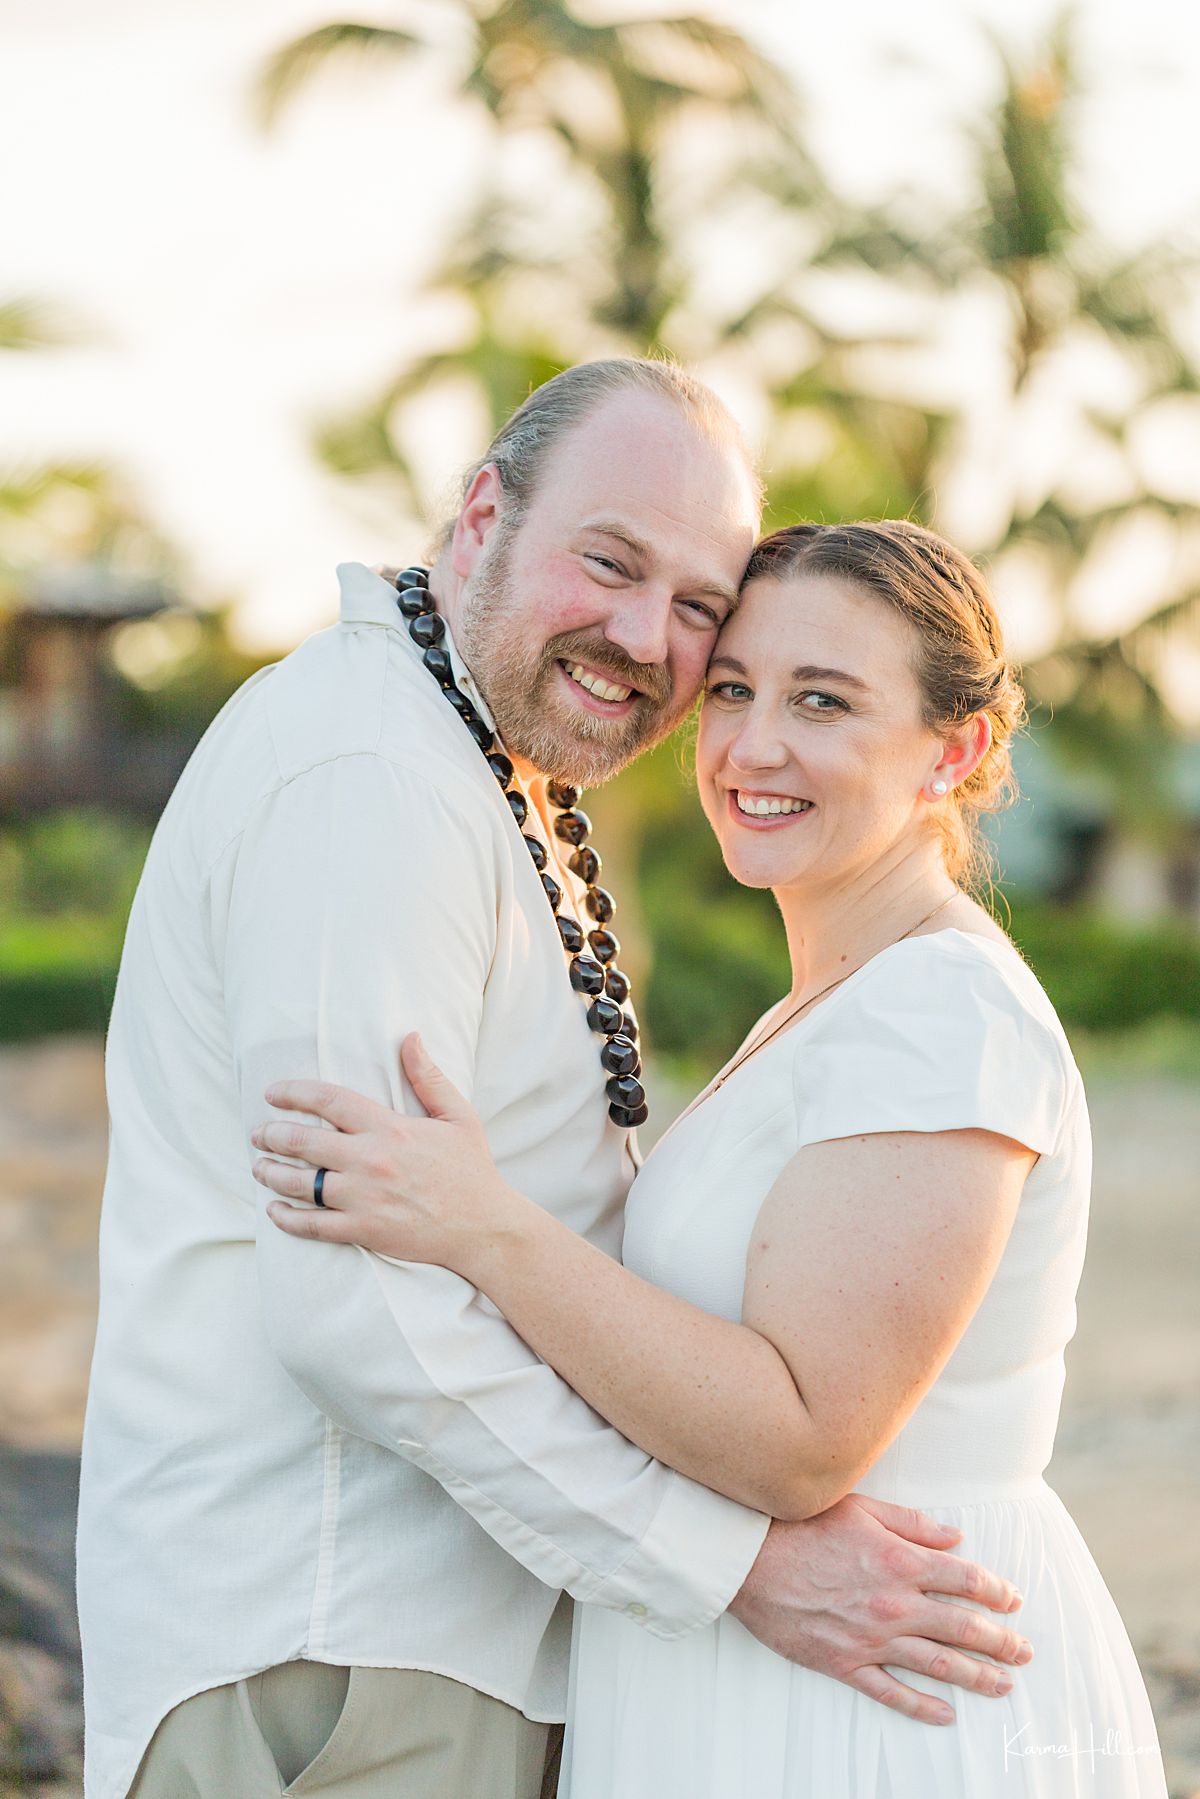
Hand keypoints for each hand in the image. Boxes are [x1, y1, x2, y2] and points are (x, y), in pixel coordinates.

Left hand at [251, 1035, 519, 1273]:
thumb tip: (410, 1037)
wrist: (483, 1227)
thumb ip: (429, 1077)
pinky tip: (274, 1211)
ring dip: (271, 1174)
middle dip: (272, 1135)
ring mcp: (364, 1198)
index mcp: (390, 1129)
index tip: (273, 1093)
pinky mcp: (363, 1230)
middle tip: (259, 1133)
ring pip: (300, 1183)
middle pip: (304, 1142)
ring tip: (259, 1167)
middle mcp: (371, 1161)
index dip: (295, 1093)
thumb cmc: (471, 1170)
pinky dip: (287, 1219)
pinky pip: (313, 1225)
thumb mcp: (458, 1117)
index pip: (329, 1101)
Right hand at [728, 1495, 1031, 1724]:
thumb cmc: (802, 1525)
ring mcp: (871, 1640)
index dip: (997, 1591)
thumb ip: (912, 1524)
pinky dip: (922, 1706)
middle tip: (1025, 1653)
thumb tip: (955, 1537)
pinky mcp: (846, 1664)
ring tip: (1004, 1685)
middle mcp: (894, 1605)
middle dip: (1001, 1641)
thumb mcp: (862, 1508)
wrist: (750, 1560)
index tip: (1013, 1600)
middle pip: (963, 1628)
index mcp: (901, 1562)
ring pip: (938, 1665)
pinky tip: (946, 1713)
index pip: (966, 1580)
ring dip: (977, 1676)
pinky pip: (892, 1693)